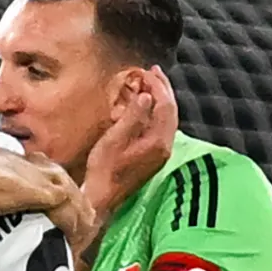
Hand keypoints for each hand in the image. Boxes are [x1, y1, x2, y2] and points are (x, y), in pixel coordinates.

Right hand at [82, 66, 177, 234]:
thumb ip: (132, 116)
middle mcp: (164, 147)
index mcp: (158, 141)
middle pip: (170, 111)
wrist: (101, 199)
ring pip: (167, 119)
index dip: (157, 85)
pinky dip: (156, 113)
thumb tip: (145, 95)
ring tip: (149, 85)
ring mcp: (160, 154)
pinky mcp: (153, 158)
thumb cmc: (103, 170)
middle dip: (162, 89)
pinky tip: (146, 108)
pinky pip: (161, 128)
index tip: (146, 71)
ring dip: (160, 100)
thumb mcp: (114, 140)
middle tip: (152, 72)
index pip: (165, 105)